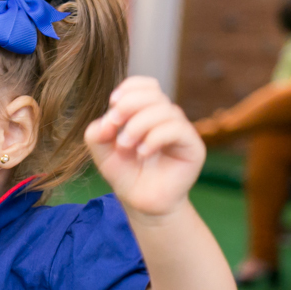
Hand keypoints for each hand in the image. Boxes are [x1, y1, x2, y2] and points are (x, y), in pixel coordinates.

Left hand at [85, 77, 205, 217]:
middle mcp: (167, 118)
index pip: (146, 85)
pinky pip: (176, 129)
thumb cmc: (126, 175)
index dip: (130, 87)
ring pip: (164, 110)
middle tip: (113, 125)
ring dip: (138, 125)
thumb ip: (97, 134)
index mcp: (147, 113)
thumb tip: (105, 122)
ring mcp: (181, 131)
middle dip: (129, 105)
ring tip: (125, 146)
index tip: (112, 103)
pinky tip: (142, 152)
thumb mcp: (103, 153)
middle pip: (154, 94)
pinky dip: (155, 137)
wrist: (142, 204)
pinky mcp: (193, 146)